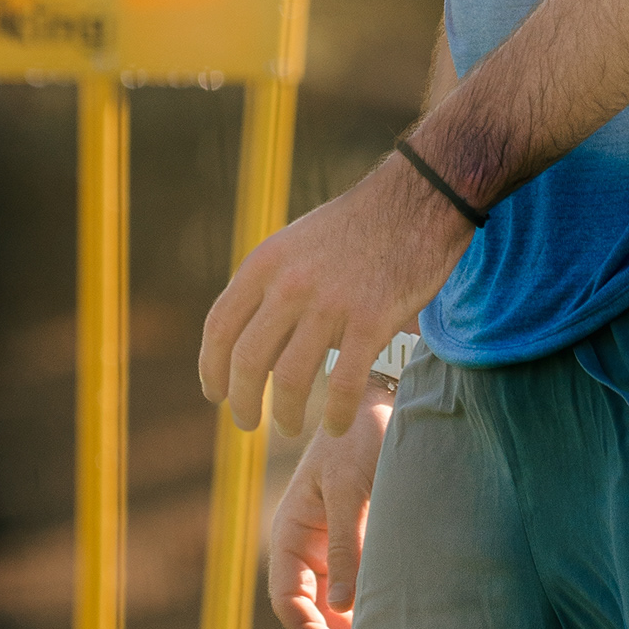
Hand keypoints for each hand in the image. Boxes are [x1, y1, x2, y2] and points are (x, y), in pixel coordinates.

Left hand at [198, 152, 468, 435]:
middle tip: (248, 423)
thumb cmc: (358, 227)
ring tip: (289, 428)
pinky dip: (335, 415)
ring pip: (289, 380)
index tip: (215, 394)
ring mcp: (331, 303)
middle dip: (242, 402)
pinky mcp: (372, 321)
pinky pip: (343, 386)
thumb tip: (248, 344)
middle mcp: (291, 283)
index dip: (211, 368)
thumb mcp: (297, 244)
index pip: (220, 327)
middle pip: (247, 360)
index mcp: (267, 261)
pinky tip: (335, 425)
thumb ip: (270, 286)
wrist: (418, 200)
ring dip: (284, 415)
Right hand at [267, 387, 391, 628]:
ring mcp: (333, 543)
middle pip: (311, 606)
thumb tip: (344, 606)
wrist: (385, 398)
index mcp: (291, 529)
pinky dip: (368, 597)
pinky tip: (390, 605)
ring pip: (335, 599)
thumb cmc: (360, 434)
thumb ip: (348, 543)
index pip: (287, 597)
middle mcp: (307, 543)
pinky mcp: (359, 538)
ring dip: (351, 619)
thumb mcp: (351, 486)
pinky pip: (358, 579)